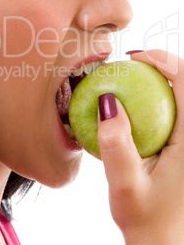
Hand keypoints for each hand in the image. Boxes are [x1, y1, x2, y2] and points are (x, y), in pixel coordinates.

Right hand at [97, 50, 183, 243]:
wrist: (163, 243)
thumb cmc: (146, 220)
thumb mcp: (125, 186)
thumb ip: (115, 145)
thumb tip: (107, 101)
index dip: (164, 59)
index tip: (134, 57)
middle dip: (160, 65)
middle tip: (129, 65)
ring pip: (179, 95)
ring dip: (157, 80)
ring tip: (129, 79)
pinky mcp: (183, 145)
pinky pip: (173, 110)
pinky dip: (154, 99)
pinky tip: (133, 107)